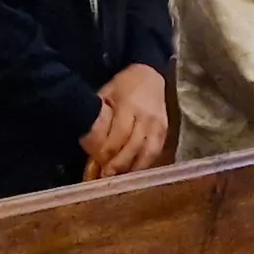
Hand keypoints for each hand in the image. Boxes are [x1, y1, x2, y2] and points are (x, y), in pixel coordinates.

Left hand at [82, 64, 171, 179]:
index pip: (119, 134)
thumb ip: (99, 118)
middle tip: (105, 177)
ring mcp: (158, 125)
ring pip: (147, 153)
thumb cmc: (122, 85)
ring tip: (119, 179)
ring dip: (132, 169)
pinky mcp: (165, 131)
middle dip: (118, 164)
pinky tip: (133, 172)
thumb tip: (89, 143)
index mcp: (129, 105)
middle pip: (133, 147)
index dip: (107, 151)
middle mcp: (146, 117)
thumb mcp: (105, 94)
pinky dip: (144, 165)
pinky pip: (155, 153)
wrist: (149, 75)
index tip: (96, 162)